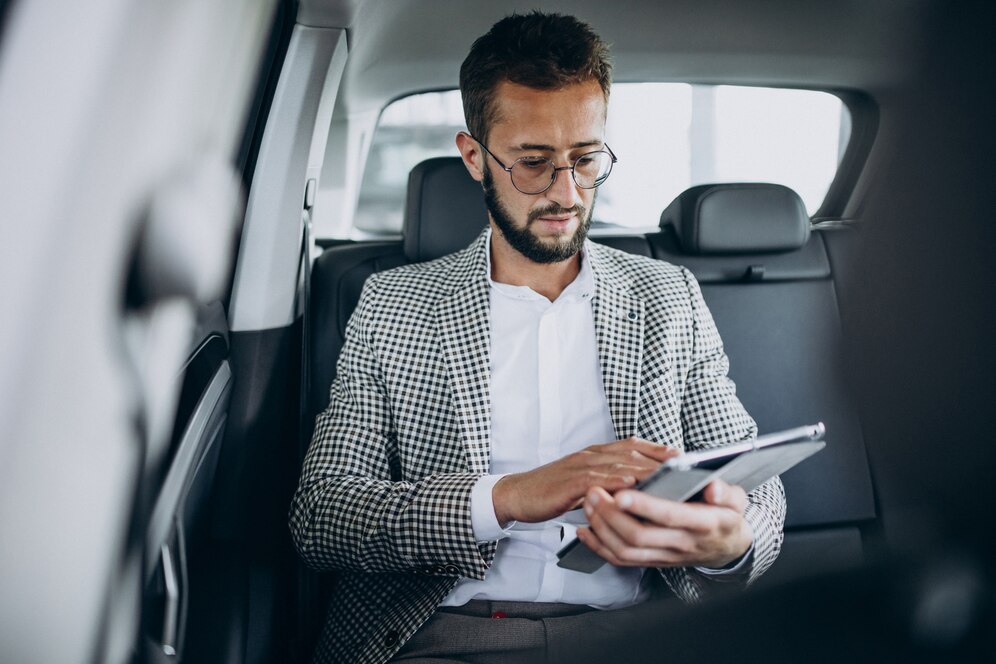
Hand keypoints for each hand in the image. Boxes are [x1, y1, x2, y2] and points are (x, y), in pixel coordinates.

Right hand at [492, 438, 678, 524]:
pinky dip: (615, 481)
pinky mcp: (569, 482)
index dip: (658, 450)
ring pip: (617, 464)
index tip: (683, 456)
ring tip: (669, 476)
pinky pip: (595, 480)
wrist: (518, 494)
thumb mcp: (586, 483)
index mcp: (596, 453)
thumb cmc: (553, 491)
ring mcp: (579, 466)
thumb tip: (636, 487)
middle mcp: (591, 455)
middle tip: (686, 467)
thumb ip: (609, 481)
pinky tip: (631, 484)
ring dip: (645, 469)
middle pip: (631, 453)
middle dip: (660, 460)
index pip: (632, 445)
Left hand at [577, 479, 752, 568]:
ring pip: (626, 550)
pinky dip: (599, 546)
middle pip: (638, 535)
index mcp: (702, 523)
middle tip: (593, 491)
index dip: (644, 506)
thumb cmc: (726, 515)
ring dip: (601, 528)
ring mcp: (665, 555)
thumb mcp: (736, 500)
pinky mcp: (652, 561)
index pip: (669, 516)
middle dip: (611, 514)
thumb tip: (713, 487)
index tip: (622, 492)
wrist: (727, 547)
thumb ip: (726, 492)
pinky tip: (584, 530)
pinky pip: (621, 560)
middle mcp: (681, 543)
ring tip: (588, 503)